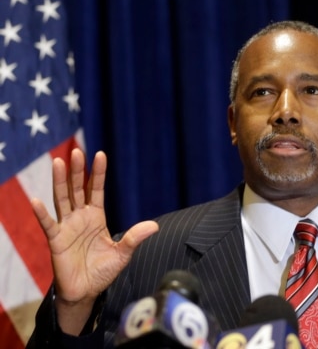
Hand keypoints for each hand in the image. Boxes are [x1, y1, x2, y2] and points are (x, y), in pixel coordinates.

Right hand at [31, 148, 157, 333]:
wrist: (86, 292)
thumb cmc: (102, 271)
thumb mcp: (122, 254)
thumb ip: (134, 238)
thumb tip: (154, 226)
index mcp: (96, 217)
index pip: (96, 190)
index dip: (98, 173)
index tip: (100, 154)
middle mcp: (80, 218)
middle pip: (77, 189)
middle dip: (77, 171)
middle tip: (77, 152)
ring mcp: (67, 227)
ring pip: (62, 199)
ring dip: (60, 181)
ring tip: (59, 162)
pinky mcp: (56, 240)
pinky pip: (48, 224)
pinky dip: (42, 213)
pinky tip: (37, 200)